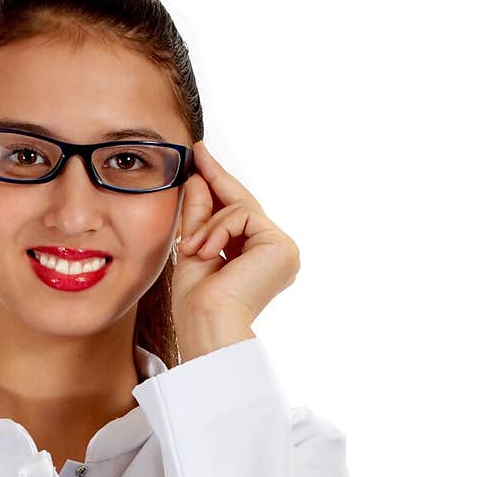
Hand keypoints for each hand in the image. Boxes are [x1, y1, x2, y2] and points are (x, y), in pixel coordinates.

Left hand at [170, 140, 300, 338]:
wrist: (206, 325)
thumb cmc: (197, 302)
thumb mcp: (194, 247)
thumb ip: (199, 215)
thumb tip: (198, 177)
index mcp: (258, 259)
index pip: (238, 214)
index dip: (218, 184)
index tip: (199, 158)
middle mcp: (276, 253)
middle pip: (244, 204)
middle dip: (216, 179)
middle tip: (196, 151)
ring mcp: (283, 250)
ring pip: (240, 208)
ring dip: (209, 223)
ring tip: (193, 248)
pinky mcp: (282, 246)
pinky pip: (243, 215)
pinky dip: (219, 228)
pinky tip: (207, 251)